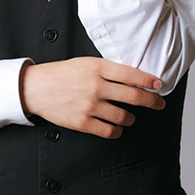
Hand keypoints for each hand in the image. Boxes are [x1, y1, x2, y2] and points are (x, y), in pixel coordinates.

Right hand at [20, 57, 165, 139]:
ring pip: (123, 116)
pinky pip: (109, 131)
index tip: (159, 85)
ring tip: (130, 117)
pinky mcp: (82, 122)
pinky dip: (117, 131)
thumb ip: (106, 69)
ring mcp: (89, 105)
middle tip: (159, 103)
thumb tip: (131, 78)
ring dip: (131, 118)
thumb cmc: (60, 74)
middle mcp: (96, 86)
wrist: (36, 87)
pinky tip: (117, 128)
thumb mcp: (85, 63)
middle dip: (152, 101)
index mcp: (97, 67)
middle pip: (133, 96)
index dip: (149, 81)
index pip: (131, 74)